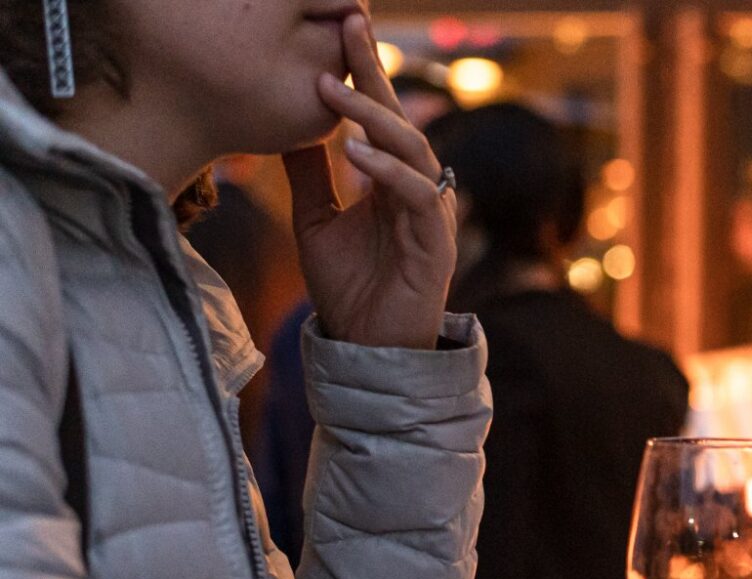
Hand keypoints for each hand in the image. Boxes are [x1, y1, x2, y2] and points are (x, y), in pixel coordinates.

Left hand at [283, 13, 453, 349]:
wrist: (369, 347)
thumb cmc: (350, 289)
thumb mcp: (315, 221)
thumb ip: (310, 177)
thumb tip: (289, 129)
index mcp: (392, 180)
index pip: (378, 116)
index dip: (363, 71)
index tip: (345, 25)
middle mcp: (417, 189)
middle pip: (400, 119)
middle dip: (374, 73)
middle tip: (350, 28)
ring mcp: (430, 214)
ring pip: (412, 150)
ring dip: (374, 120)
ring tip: (336, 95)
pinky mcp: (435, 243)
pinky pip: (416, 196)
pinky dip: (388, 172)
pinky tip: (357, 154)